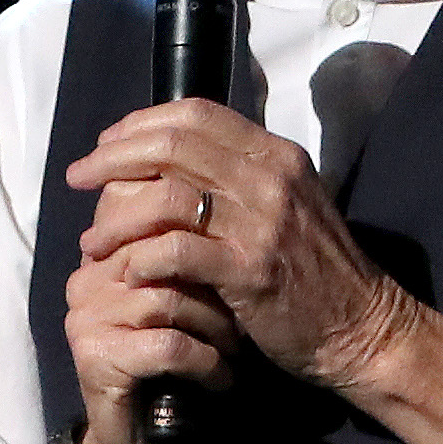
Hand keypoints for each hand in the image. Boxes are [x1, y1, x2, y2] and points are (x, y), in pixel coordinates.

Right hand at [55, 145, 240, 443]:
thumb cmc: (178, 363)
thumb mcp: (191, 297)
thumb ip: (196, 246)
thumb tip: (243, 194)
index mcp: (107, 248)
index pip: (151, 209)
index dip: (205, 233)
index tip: (241, 267)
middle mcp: (88, 275)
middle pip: (165, 248)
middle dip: (217, 281)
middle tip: (247, 307)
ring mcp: (86, 315)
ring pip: (169, 297)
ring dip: (215, 326)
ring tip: (234, 347)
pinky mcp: (95, 357)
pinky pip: (167, 345)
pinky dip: (206, 363)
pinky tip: (221, 379)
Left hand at [69, 98, 418, 409]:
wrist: (362, 329)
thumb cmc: (316, 275)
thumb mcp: (287, 207)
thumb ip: (239, 181)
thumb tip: (172, 164)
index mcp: (276, 156)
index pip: (196, 114)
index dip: (141, 123)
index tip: (108, 144)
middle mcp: (270, 179)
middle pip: (173, 145)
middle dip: (114, 157)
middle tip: (80, 177)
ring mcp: (262, 224)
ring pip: (167, 196)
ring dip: (118, 217)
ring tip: (92, 240)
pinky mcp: (252, 271)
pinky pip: (179, 251)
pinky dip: (143, 258)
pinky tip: (127, 270)